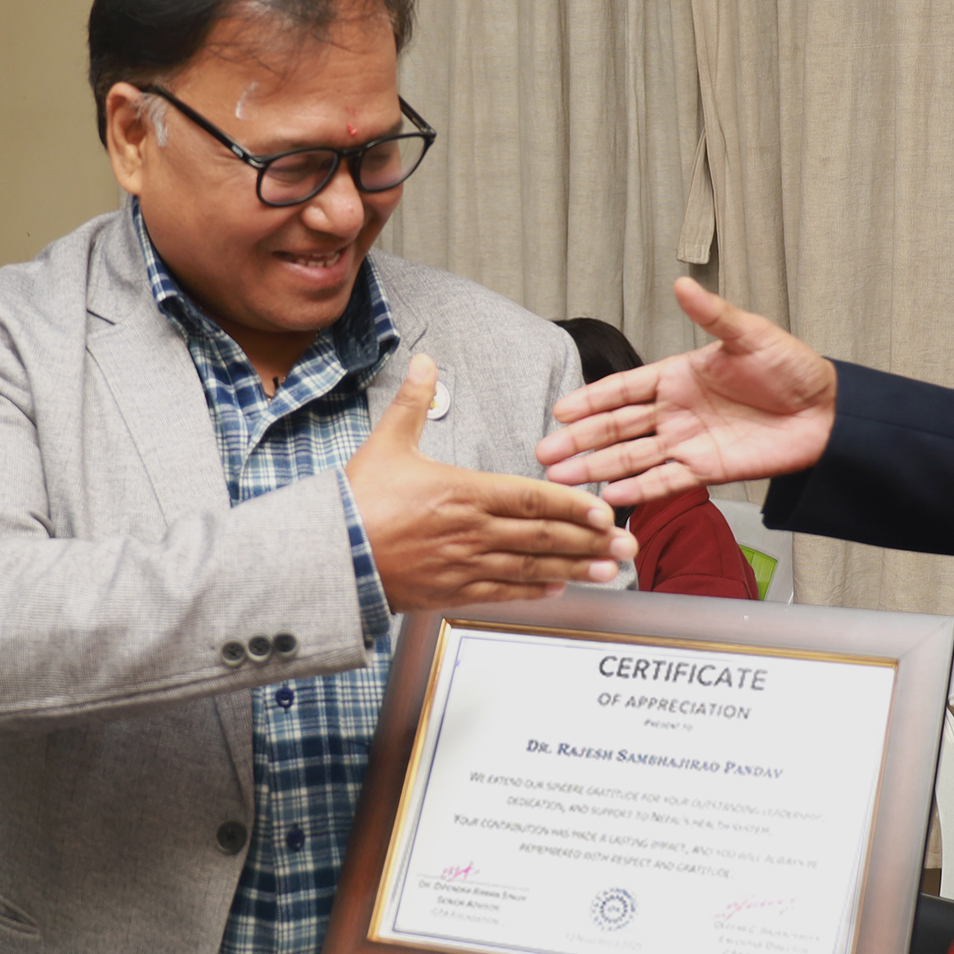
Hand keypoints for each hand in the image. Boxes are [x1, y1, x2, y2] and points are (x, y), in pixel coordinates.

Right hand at [344, 354, 634, 611]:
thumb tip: (424, 361)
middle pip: (544, 535)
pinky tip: (560, 588)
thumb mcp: (386, 444)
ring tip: (609, 570)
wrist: (326, 557)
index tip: (605, 511)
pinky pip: (503, 592)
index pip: (532, 497)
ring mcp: (464, 565)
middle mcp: (471, 531)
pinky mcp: (451, 591)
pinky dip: (534, 591)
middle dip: (591, 541)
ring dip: (575, 569)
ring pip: (531, 567)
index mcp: (463, 492)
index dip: (574, 504)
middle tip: (628, 545)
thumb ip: (413, 402)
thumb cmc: (355, 502)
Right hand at [535, 277, 837, 503]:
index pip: (624, 389)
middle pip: (618, 428)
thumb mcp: (750, 335)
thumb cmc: (792, 369)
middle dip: (580, 441)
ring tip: (563, 480)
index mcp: (679, 375)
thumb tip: (682, 283)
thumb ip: (712, 315)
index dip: (591, 400)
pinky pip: (665, 481)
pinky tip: (610, 495)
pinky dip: (638, 489)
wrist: (827, 413)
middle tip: (546, 454)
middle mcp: (676, 411)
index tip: (560, 410)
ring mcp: (688, 442)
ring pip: (633, 458)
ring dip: (597, 468)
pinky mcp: (707, 470)